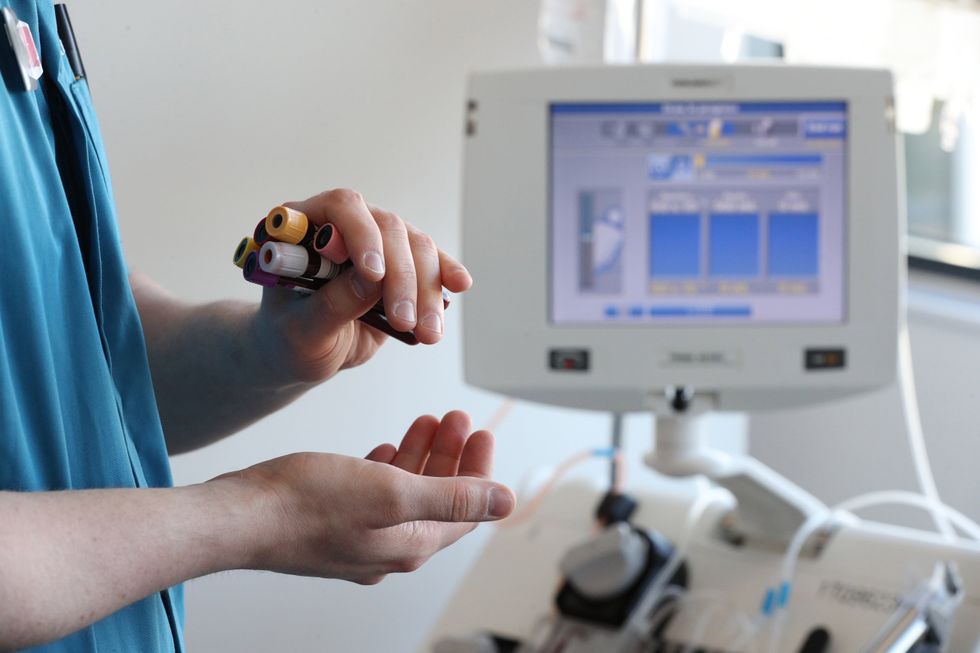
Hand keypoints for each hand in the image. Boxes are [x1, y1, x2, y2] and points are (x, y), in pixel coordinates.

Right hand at [219, 411, 513, 584]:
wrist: (239, 518)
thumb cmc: (307, 503)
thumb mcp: (392, 491)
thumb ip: (453, 496)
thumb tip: (506, 501)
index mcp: (410, 543)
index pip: (465, 509)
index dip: (479, 469)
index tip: (482, 432)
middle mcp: (388, 548)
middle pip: (437, 499)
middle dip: (450, 455)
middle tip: (455, 417)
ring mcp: (359, 538)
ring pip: (405, 494)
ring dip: (420, 455)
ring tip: (426, 420)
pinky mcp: (333, 525)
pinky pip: (373, 496)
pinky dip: (387, 468)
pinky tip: (386, 446)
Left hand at [252, 189, 472, 384]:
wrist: (305, 353)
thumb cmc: (288, 338)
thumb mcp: (301, 329)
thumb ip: (332, 303)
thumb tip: (371, 282)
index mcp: (303, 226)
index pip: (340, 208)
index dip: (361, 234)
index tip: (374, 274)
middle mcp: (343, 224)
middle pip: (387, 228)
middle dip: (401, 276)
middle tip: (404, 321)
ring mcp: (375, 241)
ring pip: (415, 246)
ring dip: (426, 289)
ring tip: (428, 332)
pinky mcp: (400, 264)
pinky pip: (431, 261)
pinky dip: (445, 275)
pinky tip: (459, 286)